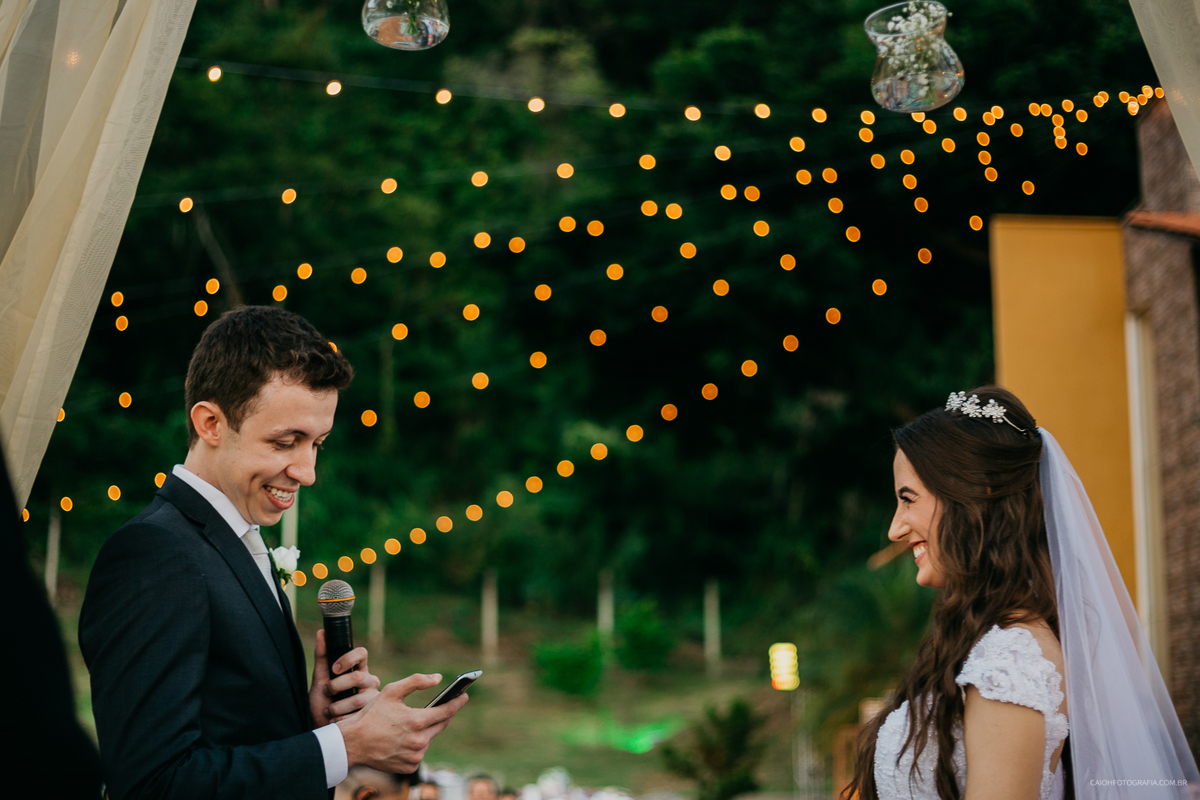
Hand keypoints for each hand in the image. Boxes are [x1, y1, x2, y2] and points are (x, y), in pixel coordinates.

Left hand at [310, 629, 381, 724]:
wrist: (323, 730)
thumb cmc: (322, 703)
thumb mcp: (319, 680)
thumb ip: (322, 656)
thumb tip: (321, 632)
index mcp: (359, 668)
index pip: (361, 653)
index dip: (348, 659)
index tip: (334, 669)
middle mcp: (369, 681)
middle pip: (359, 677)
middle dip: (337, 686)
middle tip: (327, 693)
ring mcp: (373, 699)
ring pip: (359, 699)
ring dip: (337, 707)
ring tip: (329, 712)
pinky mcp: (373, 716)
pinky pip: (358, 715)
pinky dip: (341, 719)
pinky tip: (336, 722)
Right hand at [337, 673, 468, 772]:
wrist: (353, 743)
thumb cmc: (372, 715)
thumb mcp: (392, 691)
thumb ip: (417, 681)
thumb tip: (438, 678)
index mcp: (417, 721)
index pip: (447, 711)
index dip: (458, 702)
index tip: (465, 695)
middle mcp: (419, 741)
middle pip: (441, 725)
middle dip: (442, 715)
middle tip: (442, 707)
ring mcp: (415, 757)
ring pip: (429, 739)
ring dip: (426, 731)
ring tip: (413, 724)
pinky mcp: (409, 768)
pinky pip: (419, 753)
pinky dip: (416, 745)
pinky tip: (404, 739)